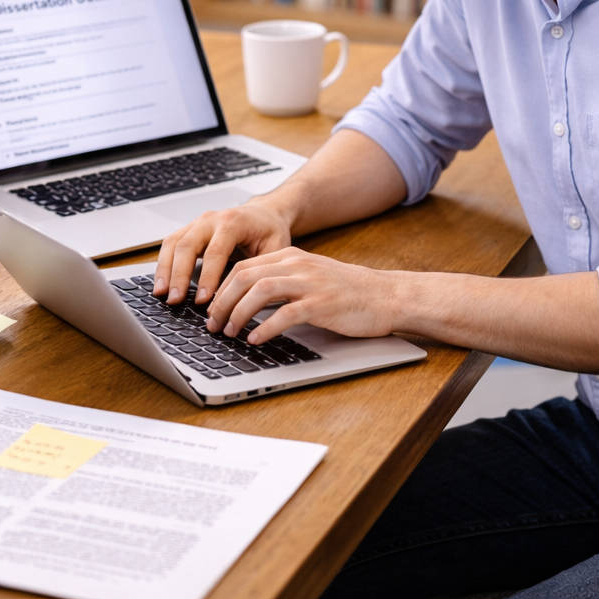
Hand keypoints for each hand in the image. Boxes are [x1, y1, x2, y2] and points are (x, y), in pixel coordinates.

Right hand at [153, 198, 294, 304]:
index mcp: (233, 222)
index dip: (207, 276)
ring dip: (165, 270)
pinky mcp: (189, 230)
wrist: (263, 213)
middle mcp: (211, 220)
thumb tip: (246, 298)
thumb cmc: (269, 231)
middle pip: (187, 246)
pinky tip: (161, 284)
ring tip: (161, 294)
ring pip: (173, 244)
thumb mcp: (275, 248)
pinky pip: (170, 244)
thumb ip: (260, 269)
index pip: (215, 251)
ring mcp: (197, 223)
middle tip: (175, 300)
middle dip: (179, 275)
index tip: (202, 299)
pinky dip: (163, 264)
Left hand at [205, 247, 408, 344]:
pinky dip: (266, 328)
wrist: (386, 296)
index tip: (211, 309)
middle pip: (245, 277)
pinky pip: (286, 314)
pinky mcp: (322, 304)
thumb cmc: (349, 292)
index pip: (243, 267)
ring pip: (260, 291)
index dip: (221, 289)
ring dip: (238, 314)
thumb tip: (247, 300)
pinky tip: (256, 340)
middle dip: (222, 302)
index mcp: (291, 257)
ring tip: (230, 332)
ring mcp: (310, 284)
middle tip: (213, 324)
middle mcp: (297, 266)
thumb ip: (282, 282)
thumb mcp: (310, 277)